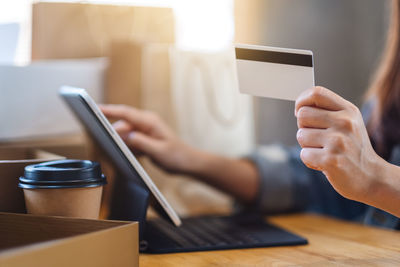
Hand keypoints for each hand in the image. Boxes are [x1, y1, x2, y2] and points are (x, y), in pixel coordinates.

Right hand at [100, 104, 196, 173]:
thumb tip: (126, 136)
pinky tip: (129, 155)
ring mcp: (145, 130)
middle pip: (122, 123)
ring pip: (124, 133)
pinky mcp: (144, 138)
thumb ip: (142, 143)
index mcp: (150, 121)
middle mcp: (146, 122)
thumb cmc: (177, 156)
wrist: (188, 162)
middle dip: (111, 132)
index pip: (126, 113)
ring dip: (119, 142)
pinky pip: (129, 140)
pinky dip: (126, 147)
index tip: (94, 108)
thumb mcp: (159, 151)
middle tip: (100, 139)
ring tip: (117, 151)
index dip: (109, 110)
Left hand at [294, 86, 384, 202]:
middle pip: (302, 115)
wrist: (371, 177)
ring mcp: (338, 141)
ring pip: (301, 135)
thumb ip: (328, 111)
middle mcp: (344, 123)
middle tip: (317, 139)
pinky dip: (310, 161)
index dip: (301, 101)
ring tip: (323, 151)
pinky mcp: (331, 160)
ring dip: (307, 146)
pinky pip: (304, 154)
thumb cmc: (353, 149)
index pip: (316, 93)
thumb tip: (299, 106)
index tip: (299, 111)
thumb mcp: (348, 123)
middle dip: (304, 128)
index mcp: (348, 110)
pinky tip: (324, 163)